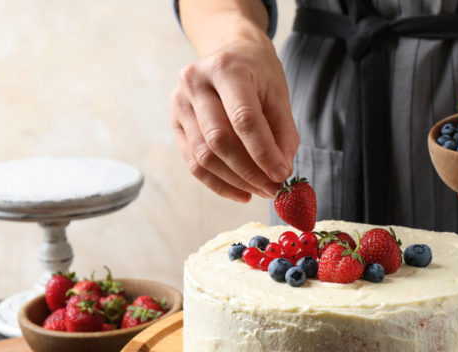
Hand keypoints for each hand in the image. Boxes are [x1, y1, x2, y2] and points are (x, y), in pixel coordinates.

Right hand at [171, 36, 298, 202]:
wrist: (229, 53)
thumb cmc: (257, 74)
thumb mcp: (278, 94)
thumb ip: (283, 132)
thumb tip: (282, 172)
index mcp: (225, 69)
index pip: (243, 118)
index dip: (263, 152)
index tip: (283, 175)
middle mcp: (195, 83)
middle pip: (219, 140)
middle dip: (249, 172)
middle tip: (274, 188)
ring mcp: (179, 103)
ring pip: (204, 157)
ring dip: (236, 182)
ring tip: (261, 190)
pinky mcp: (175, 123)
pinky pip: (194, 164)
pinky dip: (220, 184)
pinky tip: (242, 192)